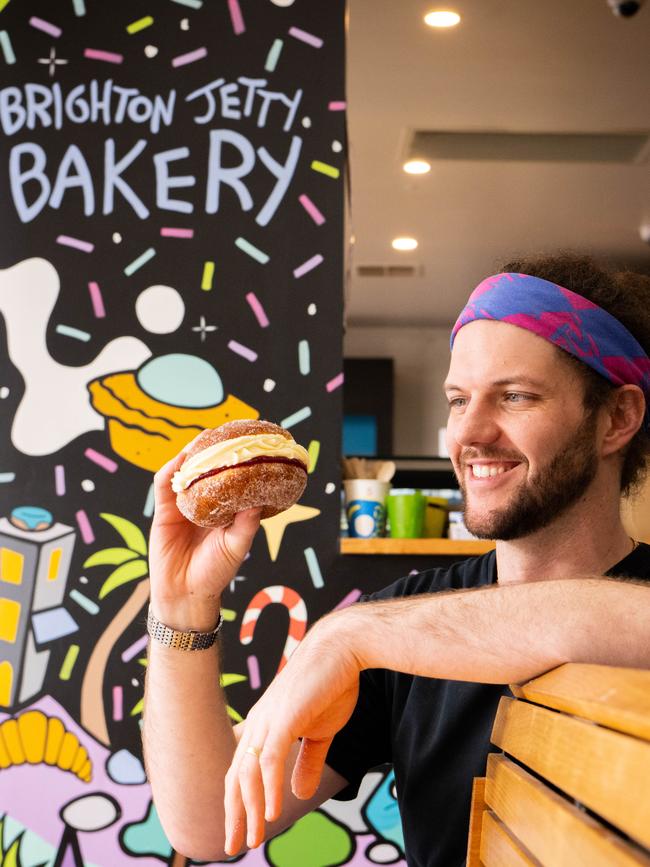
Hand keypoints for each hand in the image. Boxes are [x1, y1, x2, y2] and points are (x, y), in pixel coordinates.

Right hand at [148, 437, 260, 629]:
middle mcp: (204, 504)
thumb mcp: (236, 547)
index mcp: (224, 510)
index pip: (230, 478)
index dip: (237, 460)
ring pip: (186, 473)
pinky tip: (181, 459)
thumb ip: (246, 525)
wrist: (184, 594)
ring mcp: (182, 506)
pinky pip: (165, 486)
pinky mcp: (164, 512)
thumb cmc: (214, 573)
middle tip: (226, 430)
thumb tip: (258, 500)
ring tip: (205, 438)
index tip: (249, 441)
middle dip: (214, 449)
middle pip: (207, 469)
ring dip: (193, 454)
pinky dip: (172, 470)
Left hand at [223, 615, 360, 853]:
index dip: (237, 802)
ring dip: (249, 810)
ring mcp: (269, 720)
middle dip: (234, 814)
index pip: (241, 769)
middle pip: (236, 776)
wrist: (343, 649)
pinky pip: (269, 761)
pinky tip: (270, 814)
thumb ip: (307, 761)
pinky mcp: (284, 718)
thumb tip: (296, 795)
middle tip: (233, 847)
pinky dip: (268, 789)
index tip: (238, 830)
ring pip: (249, 774)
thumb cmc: (333, 684)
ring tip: (251, 839)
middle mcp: (259, 723)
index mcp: (265, 725)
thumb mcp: (320, 731)